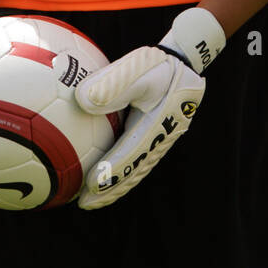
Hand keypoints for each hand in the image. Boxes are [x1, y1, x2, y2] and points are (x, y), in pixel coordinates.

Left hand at [73, 6, 225, 208]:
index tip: (91, 185)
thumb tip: (82, 100)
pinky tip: (103, 177)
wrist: (184, 64)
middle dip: (110, 190)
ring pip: (137, 170)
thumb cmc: (157, 64)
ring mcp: (161, 140)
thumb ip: (112, 82)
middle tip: (84, 204)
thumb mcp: (136, 66)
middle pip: (134, 171)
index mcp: (157, 123)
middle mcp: (161, 137)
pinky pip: (138, 161)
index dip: (112, 171)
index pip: (131, 153)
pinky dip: (122, 173)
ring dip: (116, 187)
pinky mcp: (157, 138)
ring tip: (91, 199)